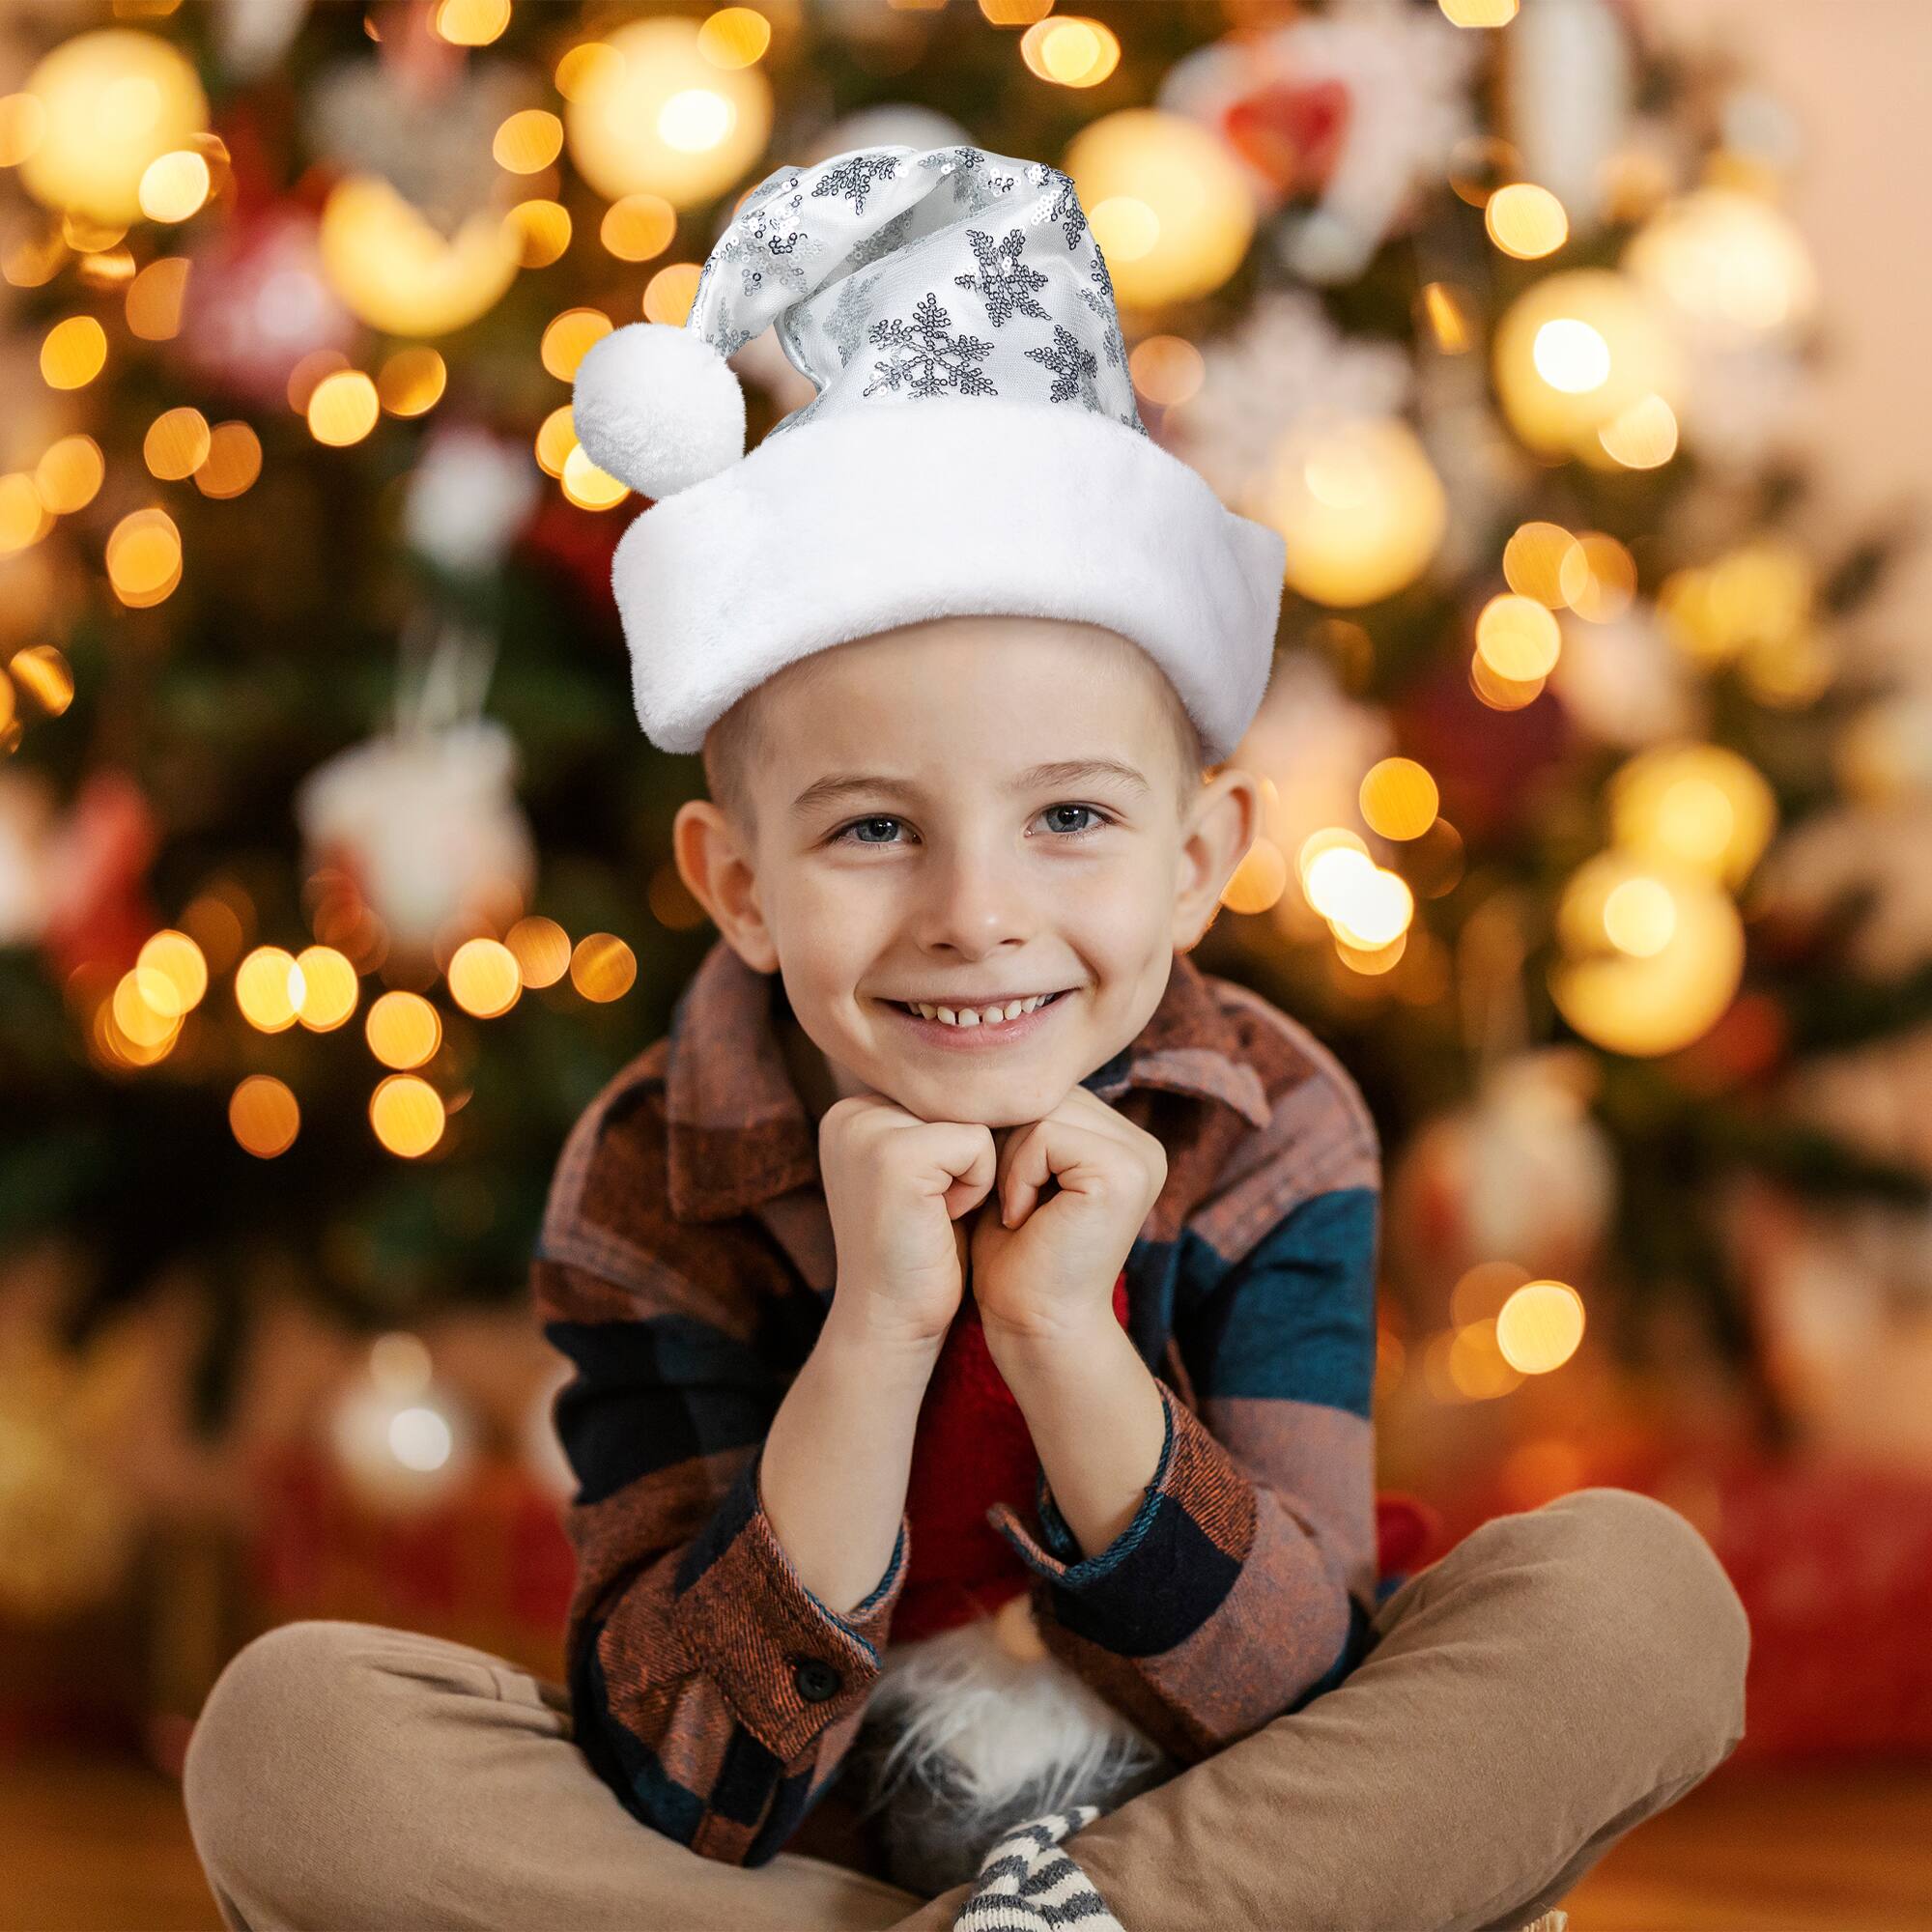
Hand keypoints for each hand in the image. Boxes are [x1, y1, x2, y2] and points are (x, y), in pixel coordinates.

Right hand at [818, 1091, 996, 1351]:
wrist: (891, 1322)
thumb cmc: (921, 1252)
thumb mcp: (925, 1174)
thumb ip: (939, 1122)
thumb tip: (1001, 1076)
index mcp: (852, 1112)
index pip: (946, 1094)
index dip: (960, 1149)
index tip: (931, 1199)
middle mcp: (850, 1112)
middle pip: (960, 1102)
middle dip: (967, 1159)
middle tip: (935, 1210)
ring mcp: (867, 1131)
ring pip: (973, 1121)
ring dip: (975, 1172)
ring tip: (937, 1212)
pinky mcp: (896, 1156)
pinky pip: (979, 1144)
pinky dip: (978, 1185)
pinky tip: (942, 1219)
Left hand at [968, 1084, 1166, 1348]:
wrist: (1031, 1326)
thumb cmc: (1012, 1257)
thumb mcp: (1016, 1171)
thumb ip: (1024, 1120)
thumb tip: (993, 1061)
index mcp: (1121, 1141)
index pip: (1047, 1090)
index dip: (1006, 1130)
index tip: (999, 1187)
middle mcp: (1141, 1144)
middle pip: (1046, 1092)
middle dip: (1006, 1142)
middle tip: (1005, 1203)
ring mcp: (1141, 1156)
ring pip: (1043, 1108)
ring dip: (1008, 1159)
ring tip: (1016, 1211)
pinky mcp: (1126, 1171)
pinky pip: (1047, 1133)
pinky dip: (1018, 1173)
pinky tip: (1022, 1216)